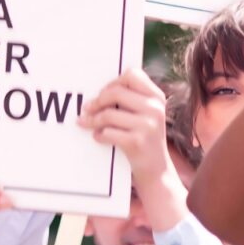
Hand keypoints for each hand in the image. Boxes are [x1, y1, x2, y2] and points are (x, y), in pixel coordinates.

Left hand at [78, 69, 170, 186]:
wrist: (156, 169)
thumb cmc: (142, 136)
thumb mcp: (143, 114)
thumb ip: (128, 100)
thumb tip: (94, 95)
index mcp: (157, 97)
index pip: (132, 75)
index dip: (113, 82)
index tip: (104, 94)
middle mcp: (155, 108)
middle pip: (116, 92)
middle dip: (97, 101)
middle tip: (86, 109)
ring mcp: (148, 125)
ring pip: (108, 114)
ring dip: (92, 120)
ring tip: (86, 123)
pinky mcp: (137, 142)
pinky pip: (107, 132)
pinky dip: (98, 135)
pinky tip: (98, 137)